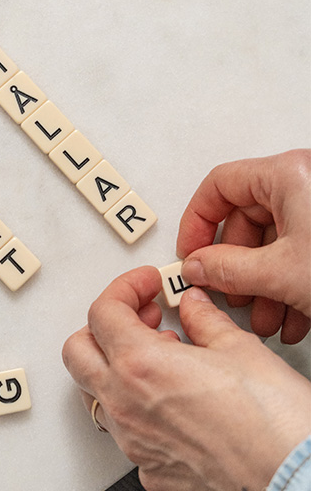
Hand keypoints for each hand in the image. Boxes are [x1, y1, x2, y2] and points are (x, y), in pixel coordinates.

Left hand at [62, 267, 310, 490]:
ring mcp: (132, 441)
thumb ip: (204, 318)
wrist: (294, 480)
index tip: (146, 285)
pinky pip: (126, 433)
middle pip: (76, 352)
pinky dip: (138, 410)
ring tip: (159, 359)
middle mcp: (124, 404)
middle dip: (101, 327)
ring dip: (114, 368)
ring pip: (94, 393)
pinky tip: (171, 404)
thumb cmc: (272, 418)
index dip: (124, 289)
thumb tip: (192, 305)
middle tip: (141, 318)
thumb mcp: (239, 347)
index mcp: (138, 364)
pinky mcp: (149, 470)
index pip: (102, 312)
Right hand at [177, 149, 310, 342]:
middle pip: (246, 219)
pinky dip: (288, 287)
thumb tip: (198, 267)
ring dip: (262, 286)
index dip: (197, 221)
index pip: (219, 185)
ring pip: (274, 242)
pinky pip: (299, 253)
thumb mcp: (281, 273)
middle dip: (236, 267)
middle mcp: (306, 184)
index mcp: (289, 174)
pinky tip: (291, 316)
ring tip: (264, 316)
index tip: (191, 253)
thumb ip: (226, 268)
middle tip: (227, 293)